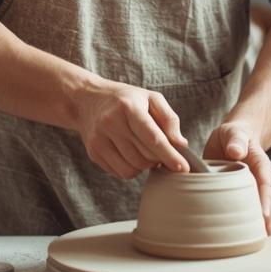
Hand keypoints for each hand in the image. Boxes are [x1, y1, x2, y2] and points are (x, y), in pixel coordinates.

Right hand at [74, 77, 188, 180]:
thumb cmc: (126, 99)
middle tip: (160, 149)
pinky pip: (121, 173)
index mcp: (129, 107)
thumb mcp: (151, 98)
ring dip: (145, 165)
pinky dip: (132, 169)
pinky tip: (131, 154)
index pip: (152, 138)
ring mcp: (99, 139)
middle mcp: (111, 123)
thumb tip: (181, 145)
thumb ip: (169, 119)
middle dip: (158, 158)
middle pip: (145, 156)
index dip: (169, 155)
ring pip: (133, 168)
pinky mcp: (94, 152)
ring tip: (144, 150)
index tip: (183, 168)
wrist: (88, 99)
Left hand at [204, 120, 270, 234]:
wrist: (236, 138)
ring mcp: (260, 188)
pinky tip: (249, 237)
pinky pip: (256, 210)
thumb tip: (236, 152)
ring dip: (265, 222)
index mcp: (260, 162)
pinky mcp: (251, 196)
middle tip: (265, 234)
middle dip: (269, 216)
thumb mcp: (232, 132)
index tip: (264, 214)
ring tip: (259, 240)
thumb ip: (235, 140)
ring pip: (267, 207)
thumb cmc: (233, 136)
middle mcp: (264, 178)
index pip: (266, 181)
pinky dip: (254, 222)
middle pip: (270, 199)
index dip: (266, 198)